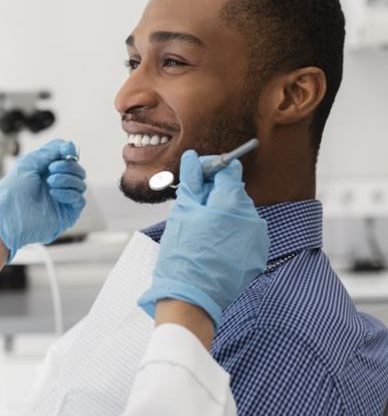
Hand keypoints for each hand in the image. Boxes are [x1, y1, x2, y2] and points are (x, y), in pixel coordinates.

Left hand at [0, 139, 86, 260]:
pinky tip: (54, 193)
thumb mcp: (30, 162)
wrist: (8, 216)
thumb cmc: (13, 190)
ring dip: (67, 179)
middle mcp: (59, 183)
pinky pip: (80, 199)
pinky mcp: (69, 213)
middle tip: (52, 169)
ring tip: (50, 183)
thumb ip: (51, 151)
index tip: (65, 150)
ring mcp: (64, 198)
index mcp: (49, 170)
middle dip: (68, 166)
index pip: (69, 157)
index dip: (69, 151)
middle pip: (78, 169)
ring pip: (81, 183)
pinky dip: (69, 193)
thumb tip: (70, 145)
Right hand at [138, 149, 269, 329]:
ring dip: (223, 214)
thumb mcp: (183, 211)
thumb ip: (192, 181)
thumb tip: (193, 158)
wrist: (191, 300)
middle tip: (194, 206)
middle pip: (234, 191)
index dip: (211, 168)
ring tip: (202, 230)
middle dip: (215, 193)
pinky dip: (232, 233)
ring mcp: (258, 238)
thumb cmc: (183, 254)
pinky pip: (246, 233)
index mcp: (233, 203)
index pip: (229, 169)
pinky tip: (214, 245)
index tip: (198, 176)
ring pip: (240, 213)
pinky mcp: (258, 256)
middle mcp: (253, 217)